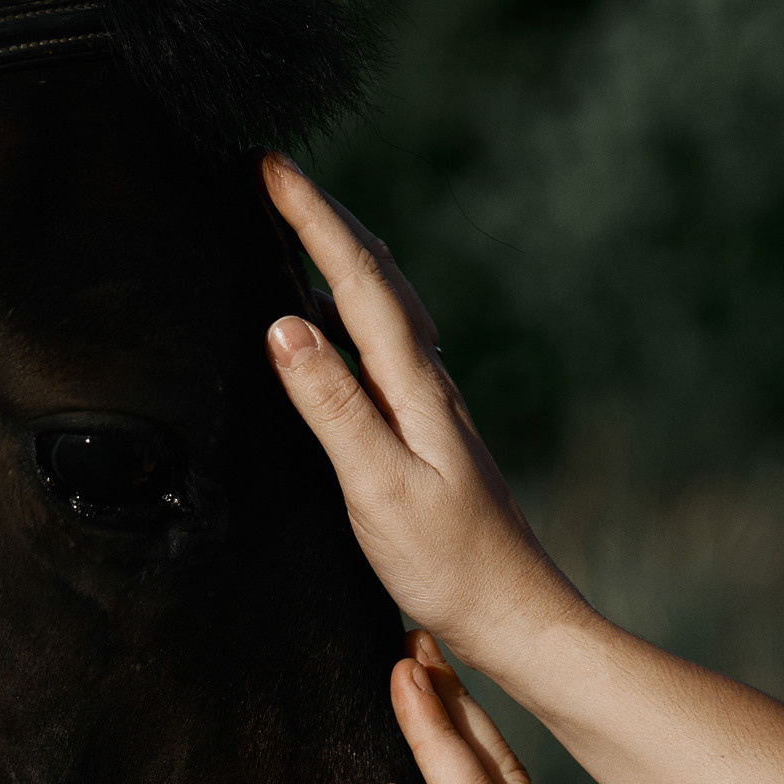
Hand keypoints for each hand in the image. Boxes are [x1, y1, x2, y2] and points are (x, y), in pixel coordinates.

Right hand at [261, 153, 590, 666]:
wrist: (516, 618)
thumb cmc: (449, 566)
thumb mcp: (377, 489)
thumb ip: (331, 407)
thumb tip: (283, 325)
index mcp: (416, 388)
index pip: (357, 280)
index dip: (311, 218)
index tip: (267, 166)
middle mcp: (430, 384)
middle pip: (379, 276)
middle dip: (326, 218)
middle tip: (274, 174)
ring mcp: (434, 407)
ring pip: (388, 304)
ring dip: (344, 254)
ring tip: (303, 222)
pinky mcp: (431, 434)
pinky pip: (388, 343)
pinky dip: (357, 306)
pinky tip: (343, 322)